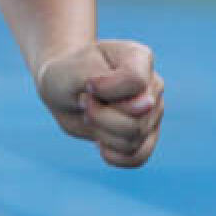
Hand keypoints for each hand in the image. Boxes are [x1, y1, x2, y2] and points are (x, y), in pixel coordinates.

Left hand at [37, 40, 163, 167]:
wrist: (61, 89)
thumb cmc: (66, 74)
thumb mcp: (72, 71)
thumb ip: (108, 82)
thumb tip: (147, 105)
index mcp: (139, 57)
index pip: (135, 82)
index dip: (104, 90)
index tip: (87, 85)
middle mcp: (153, 85)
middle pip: (136, 117)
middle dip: (98, 115)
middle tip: (84, 102)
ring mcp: (153, 113)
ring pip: (134, 139)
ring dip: (101, 133)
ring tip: (91, 116)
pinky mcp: (147, 137)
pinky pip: (136, 158)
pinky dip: (112, 153)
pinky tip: (99, 140)